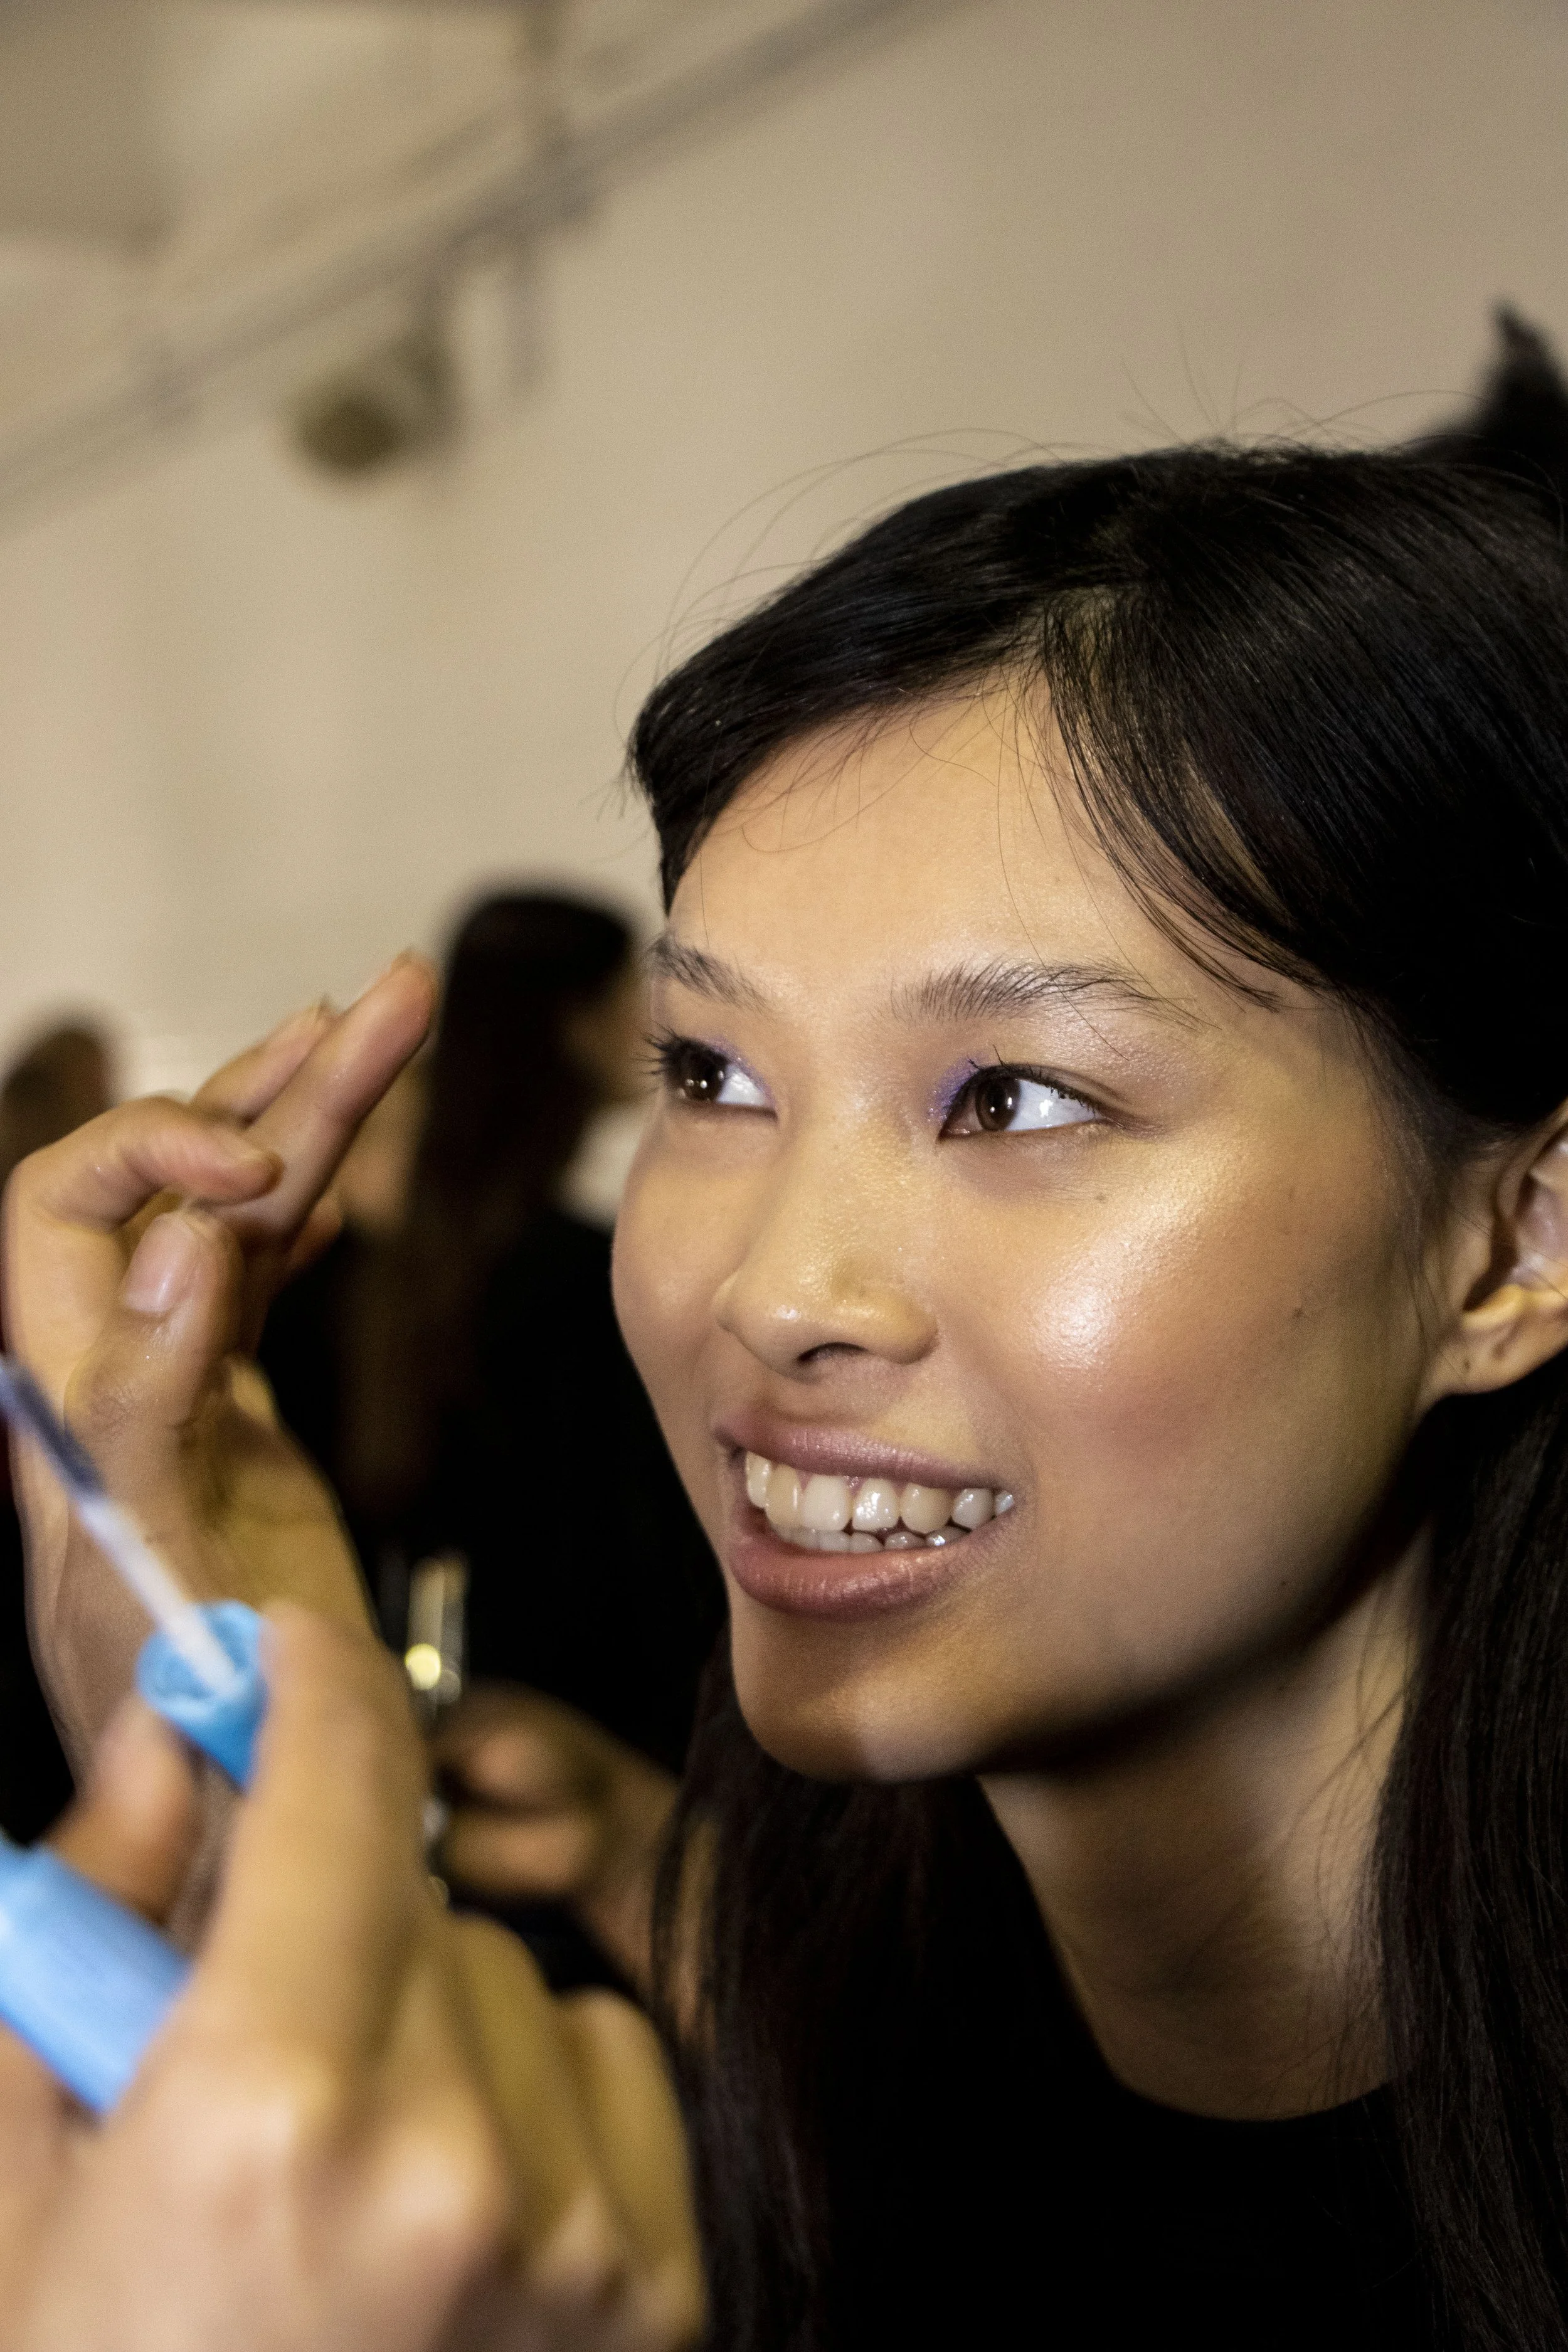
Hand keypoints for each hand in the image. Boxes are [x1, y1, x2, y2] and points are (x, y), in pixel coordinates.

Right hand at [0, 1607, 702, 2351]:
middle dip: (324, 1906)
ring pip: (509, 1978)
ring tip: (333, 2175)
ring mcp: (571, 2237)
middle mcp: (444, 2162)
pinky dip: (526, 2100)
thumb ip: (87, 1918)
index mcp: (260, 2111)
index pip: (333, 1787)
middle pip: (412, 1886)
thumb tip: (167, 1739)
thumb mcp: (14, 2176)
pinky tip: (437, 2219)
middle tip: (245, 2026)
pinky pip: (599, 2071)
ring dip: (423, 2019)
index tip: (289, 1652)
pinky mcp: (654, 2297)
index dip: (309, 1685)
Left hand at [1, 960, 435, 1757]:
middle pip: (174, 1186)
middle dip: (278, 1083)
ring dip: (318, 1116)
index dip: (154, 1158)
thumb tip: (189, 1242)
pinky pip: (267, 1286)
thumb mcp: (157, 1583)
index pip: (69, 1217)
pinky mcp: (238, 1430)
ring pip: (239, 1221)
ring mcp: (179, 1400)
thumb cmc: (191, 1751)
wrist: (239, 1838)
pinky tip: (345, 1174)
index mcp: (69, 1413)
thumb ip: (149, 1410)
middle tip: (390, 1000)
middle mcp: (112, 1385)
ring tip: (397, 1016)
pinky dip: (312, 1211)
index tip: (265, 1162)